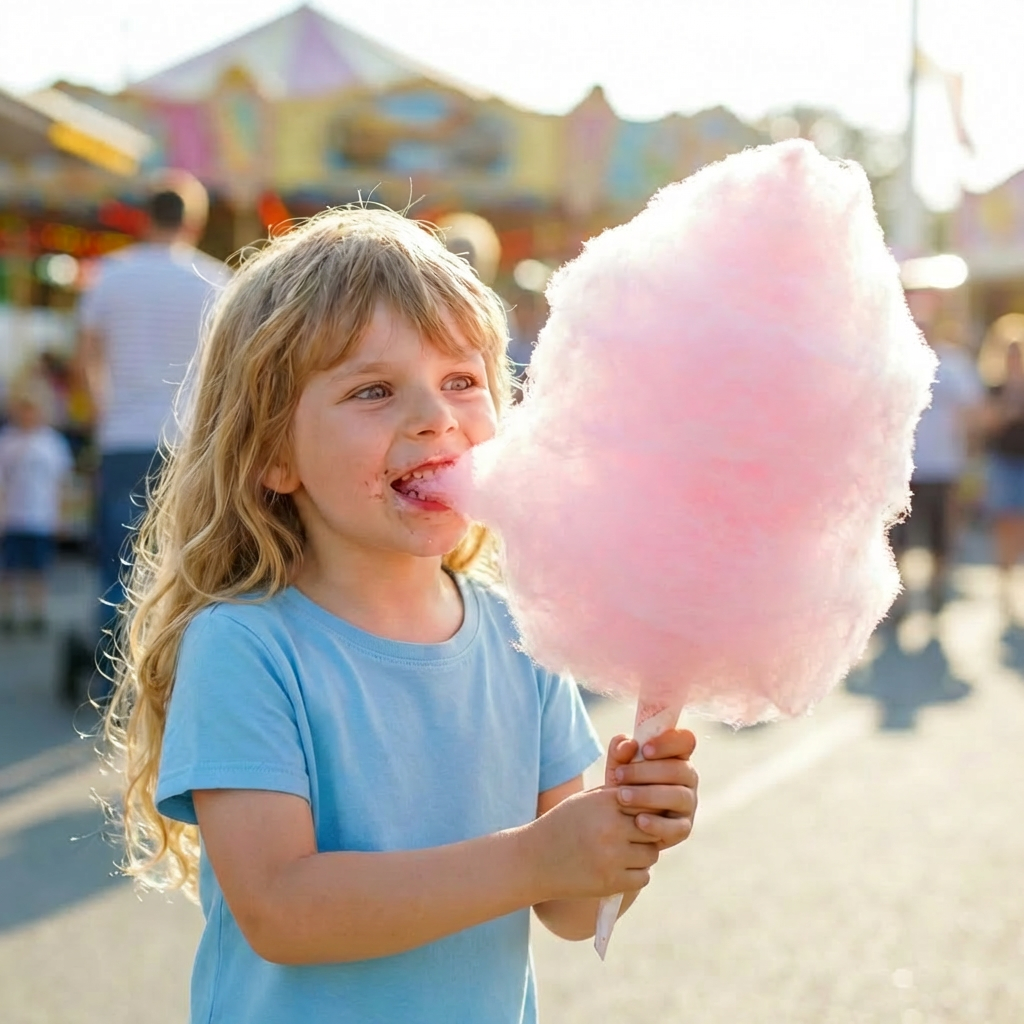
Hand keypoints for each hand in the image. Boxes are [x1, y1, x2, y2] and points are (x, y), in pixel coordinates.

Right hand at [529, 787, 660, 901]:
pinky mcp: (611, 882)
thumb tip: (653, 795)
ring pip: (651, 854)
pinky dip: (636, 874)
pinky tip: (619, 869)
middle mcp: (611, 827)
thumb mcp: (585, 801)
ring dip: (643, 854)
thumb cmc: (562, 825)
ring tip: (625, 853)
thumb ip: (617, 796)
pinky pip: (643, 877)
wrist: (534, 860)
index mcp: (606, 802)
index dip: (646, 810)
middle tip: (634, 837)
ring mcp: (612, 856)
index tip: (637, 817)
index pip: (647, 802)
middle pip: (654, 828)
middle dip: (648, 833)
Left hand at [604, 729, 698, 851]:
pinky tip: (639, 821)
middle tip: (620, 775)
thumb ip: (620, 749)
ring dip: (648, 795)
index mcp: (676, 755)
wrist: (616, 816)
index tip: (645, 750)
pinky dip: (657, 824)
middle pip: (678, 769)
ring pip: (678, 796)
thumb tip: (629, 745)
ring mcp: (688, 804)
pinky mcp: (683, 828)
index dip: (668, 743)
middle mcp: (688, 778)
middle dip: (646, 771)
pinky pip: (677, 827)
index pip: (685, 741)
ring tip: (622, 797)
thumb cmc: (623, 782)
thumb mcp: (618, 763)